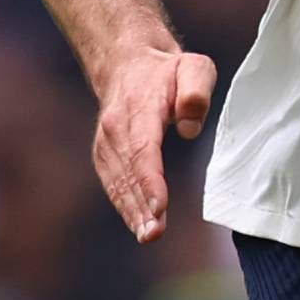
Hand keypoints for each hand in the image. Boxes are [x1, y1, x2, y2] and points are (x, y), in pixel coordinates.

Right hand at [93, 45, 216, 241]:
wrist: (127, 63)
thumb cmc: (167, 70)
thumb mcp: (193, 67)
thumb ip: (196, 92)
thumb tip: (189, 129)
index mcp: (139, 107)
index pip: (143, 149)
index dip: (150, 181)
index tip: (160, 207)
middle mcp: (115, 126)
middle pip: (128, 172)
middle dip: (140, 206)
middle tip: (154, 234)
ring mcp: (106, 140)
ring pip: (117, 181)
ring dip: (131, 211)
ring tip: (148, 236)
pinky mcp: (103, 152)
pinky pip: (112, 182)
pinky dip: (123, 204)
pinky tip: (137, 224)